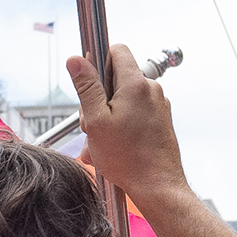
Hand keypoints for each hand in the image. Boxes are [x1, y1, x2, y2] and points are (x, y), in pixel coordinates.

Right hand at [71, 46, 188, 203]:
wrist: (158, 186)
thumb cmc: (128, 159)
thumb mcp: (96, 120)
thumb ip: (86, 87)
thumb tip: (76, 60)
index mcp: (136, 84)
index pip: (117, 50)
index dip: (98, 61)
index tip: (89, 83)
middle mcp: (151, 90)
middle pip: (117, 78)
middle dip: (99, 98)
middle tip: (93, 124)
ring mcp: (158, 105)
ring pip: (124, 99)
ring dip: (107, 116)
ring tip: (101, 142)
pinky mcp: (160, 120)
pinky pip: (135, 113)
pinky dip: (121, 125)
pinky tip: (113, 146)